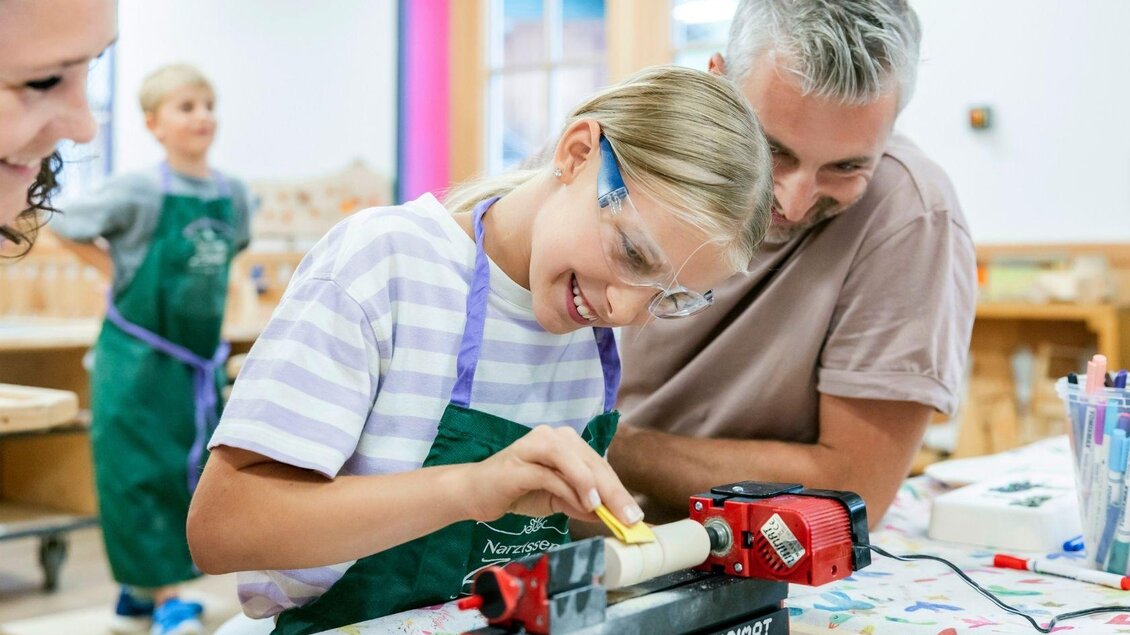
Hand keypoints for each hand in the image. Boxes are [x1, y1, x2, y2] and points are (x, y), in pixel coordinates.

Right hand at [459, 425, 643, 526]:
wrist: (475, 492)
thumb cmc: (517, 491)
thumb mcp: (556, 500)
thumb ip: (581, 504)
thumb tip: (609, 515)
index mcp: (565, 442)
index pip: (599, 465)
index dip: (618, 490)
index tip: (634, 516)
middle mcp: (552, 436)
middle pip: (591, 462)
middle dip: (613, 492)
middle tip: (629, 517)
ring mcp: (534, 446)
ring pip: (573, 461)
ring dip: (592, 485)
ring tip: (604, 508)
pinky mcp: (519, 462)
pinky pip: (550, 474)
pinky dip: (569, 490)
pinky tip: (581, 505)